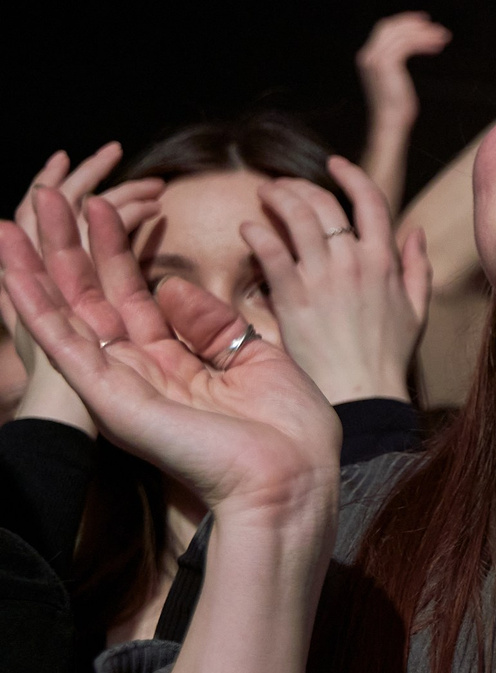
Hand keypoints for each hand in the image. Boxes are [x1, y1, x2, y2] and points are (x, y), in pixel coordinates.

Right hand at [2, 189, 338, 530]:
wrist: (292, 479)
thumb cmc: (287, 432)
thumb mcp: (255, 358)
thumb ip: (211, 322)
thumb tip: (172, 285)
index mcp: (176, 364)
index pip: (134, 295)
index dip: (117, 250)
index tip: (104, 204)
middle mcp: (139, 372)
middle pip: (92, 296)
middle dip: (69, 245)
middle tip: (48, 193)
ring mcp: (119, 383)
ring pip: (65, 313)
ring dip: (36, 266)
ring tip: (11, 219)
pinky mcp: (108, 396)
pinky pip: (63, 342)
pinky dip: (35, 303)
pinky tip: (13, 269)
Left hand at [242, 157, 430, 405]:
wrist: (363, 392)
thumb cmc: (389, 357)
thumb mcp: (417, 309)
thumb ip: (419, 267)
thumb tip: (415, 232)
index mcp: (385, 261)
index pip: (370, 200)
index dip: (351, 175)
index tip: (334, 164)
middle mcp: (355, 261)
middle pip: (326, 203)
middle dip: (302, 184)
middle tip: (285, 184)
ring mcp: (323, 278)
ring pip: (297, 217)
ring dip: (278, 197)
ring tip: (265, 193)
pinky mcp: (294, 297)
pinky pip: (271, 251)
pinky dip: (257, 233)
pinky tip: (246, 228)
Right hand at [354, 12, 451, 133]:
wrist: (390, 120)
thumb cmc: (396, 104)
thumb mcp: (394, 77)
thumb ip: (396, 59)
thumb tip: (415, 43)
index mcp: (368, 56)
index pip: (385, 29)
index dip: (404, 22)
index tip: (423, 22)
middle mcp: (368, 55)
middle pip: (390, 27)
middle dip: (414, 24)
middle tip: (436, 27)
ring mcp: (375, 58)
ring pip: (401, 34)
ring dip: (424, 34)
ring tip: (442, 38)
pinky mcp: (386, 63)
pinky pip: (406, 44)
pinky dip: (422, 43)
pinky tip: (435, 48)